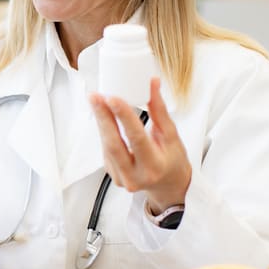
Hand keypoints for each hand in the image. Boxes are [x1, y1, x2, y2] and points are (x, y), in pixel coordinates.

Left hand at [89, 77, 190, 212]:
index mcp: (154, 166)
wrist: (168, 184)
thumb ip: (159, 110)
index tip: (113, 98)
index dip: (123, 117)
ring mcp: (121, 178)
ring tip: (97, 101)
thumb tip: (152, 84)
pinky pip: (105, 150)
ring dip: (101, 122)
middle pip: (113, 144)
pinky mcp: (113, 175)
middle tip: (96, 96)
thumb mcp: (172, 136)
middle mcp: (135, 176)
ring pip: (106, 146)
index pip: (136, 138)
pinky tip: (103, 117)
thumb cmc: (173, 160)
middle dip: (103, 117)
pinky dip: (105, 132)